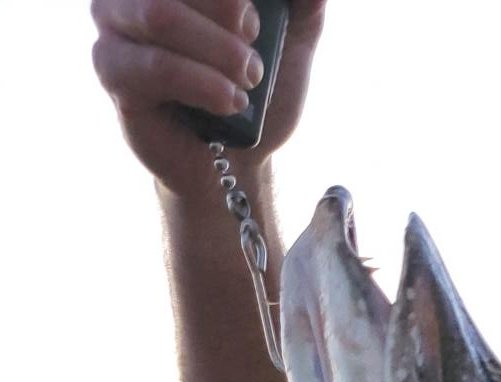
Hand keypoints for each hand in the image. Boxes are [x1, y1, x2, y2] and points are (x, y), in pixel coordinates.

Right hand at [92, 0, 327, 193]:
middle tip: (256, 58)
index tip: (256, 25)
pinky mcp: (112, 72)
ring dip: (219, 51)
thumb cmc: (257, 91)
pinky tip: (230, 103)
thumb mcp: (291, 42)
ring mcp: (114, 26)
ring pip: (162, 14)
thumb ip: (300, 7)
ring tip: (249, 82)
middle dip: (229, 12)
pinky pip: (157, 66)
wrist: (237, 160)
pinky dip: (203, 84)